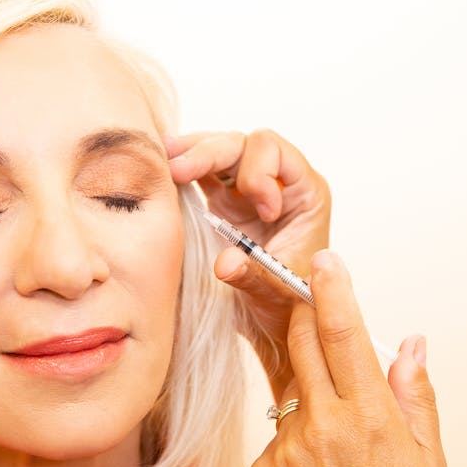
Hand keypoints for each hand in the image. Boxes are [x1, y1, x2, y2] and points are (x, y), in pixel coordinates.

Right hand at [165, 130, 330, 399]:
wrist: (279, 322)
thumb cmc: (290, 304)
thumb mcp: (277, 292)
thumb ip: (254, 275)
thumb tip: (224, 263)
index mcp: (304, 193)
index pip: (277, 152)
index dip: (259, 172)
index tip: (262, 211)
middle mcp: (277, 183)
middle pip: (243, 145)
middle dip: (210, 153)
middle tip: (179, 170)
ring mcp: (248, 190)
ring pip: (220, 150)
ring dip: (191, 153)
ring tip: (164, 159)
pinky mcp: (225, 201)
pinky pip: (204, 171)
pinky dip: (184, 167)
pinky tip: (162, 169)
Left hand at [249, 251, 446, 466]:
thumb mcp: (426, 458)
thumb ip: (417, 395)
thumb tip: (411, 344)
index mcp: (371, 416)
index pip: (342, 334)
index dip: (331, 290)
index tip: (324, 260)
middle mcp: (325, 425)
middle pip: (303, 343)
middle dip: (308, 317)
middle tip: (317, 310)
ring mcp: (289, 447)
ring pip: (293, 389)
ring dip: (312, 394)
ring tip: (338, 441)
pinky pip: (279, 431)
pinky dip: (297, 436)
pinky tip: (317, 466)